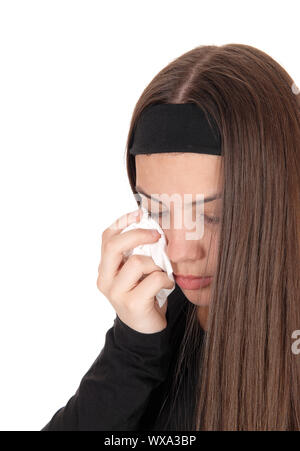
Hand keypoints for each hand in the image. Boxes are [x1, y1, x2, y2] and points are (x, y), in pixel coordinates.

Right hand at [97, 209, 173, 332]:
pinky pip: (154, 279)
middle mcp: (105, 280)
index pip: (107, 238)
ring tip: (161, 275)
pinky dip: (165, 280)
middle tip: (157, 235)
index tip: (139, 212)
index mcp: (105, 269)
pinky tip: (166, 287)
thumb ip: (137, 254)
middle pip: (114, 245)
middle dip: (138, 235)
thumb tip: (153, 229)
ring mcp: (116, 293)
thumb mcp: (136, 273)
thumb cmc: (144, 295)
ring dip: (156, 265)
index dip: (122, 222)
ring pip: (138, 262)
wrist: (145, 331)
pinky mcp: (131, 304)